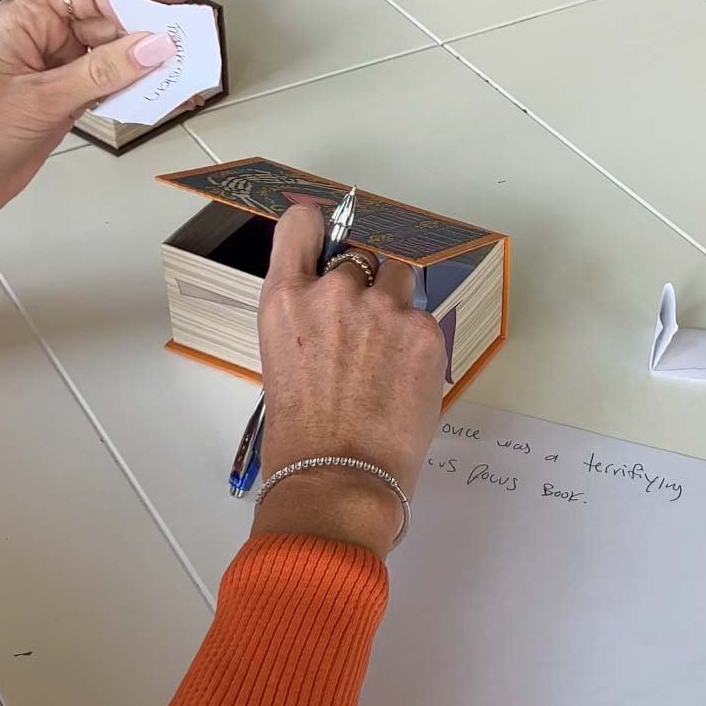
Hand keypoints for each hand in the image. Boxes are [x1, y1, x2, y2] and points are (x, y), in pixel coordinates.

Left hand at [0, 0, 174, 263]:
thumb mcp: (43, 100)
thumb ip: (103, 72)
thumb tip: (152, 46)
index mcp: (25, 17)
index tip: (169, 14)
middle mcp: (41, 35)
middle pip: (106, 18)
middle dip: (145, 30)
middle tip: (186, 44)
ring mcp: (53, 66)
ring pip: (110, 51)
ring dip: (143, 60)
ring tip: (181, 69)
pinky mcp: (62, 95)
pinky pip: (106, 80)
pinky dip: (131, 85)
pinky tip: (157, 91)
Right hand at [253, 205, 446, 560]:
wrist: (339, 479)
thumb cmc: (301, 437)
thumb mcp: (281, 362)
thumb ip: (306, 321)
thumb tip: (332, 315)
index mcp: (285, 299)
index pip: (300, 226)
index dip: (315, 228)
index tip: (324, 236)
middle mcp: (333, 291)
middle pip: (358, 256)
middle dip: (363, 284)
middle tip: (362, 331)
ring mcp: (383, 308)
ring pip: (399, 279)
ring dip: (394, 304)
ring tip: (386, 354)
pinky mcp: (424, 331)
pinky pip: (423, 319)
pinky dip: (417, 343)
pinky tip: (403, 381)